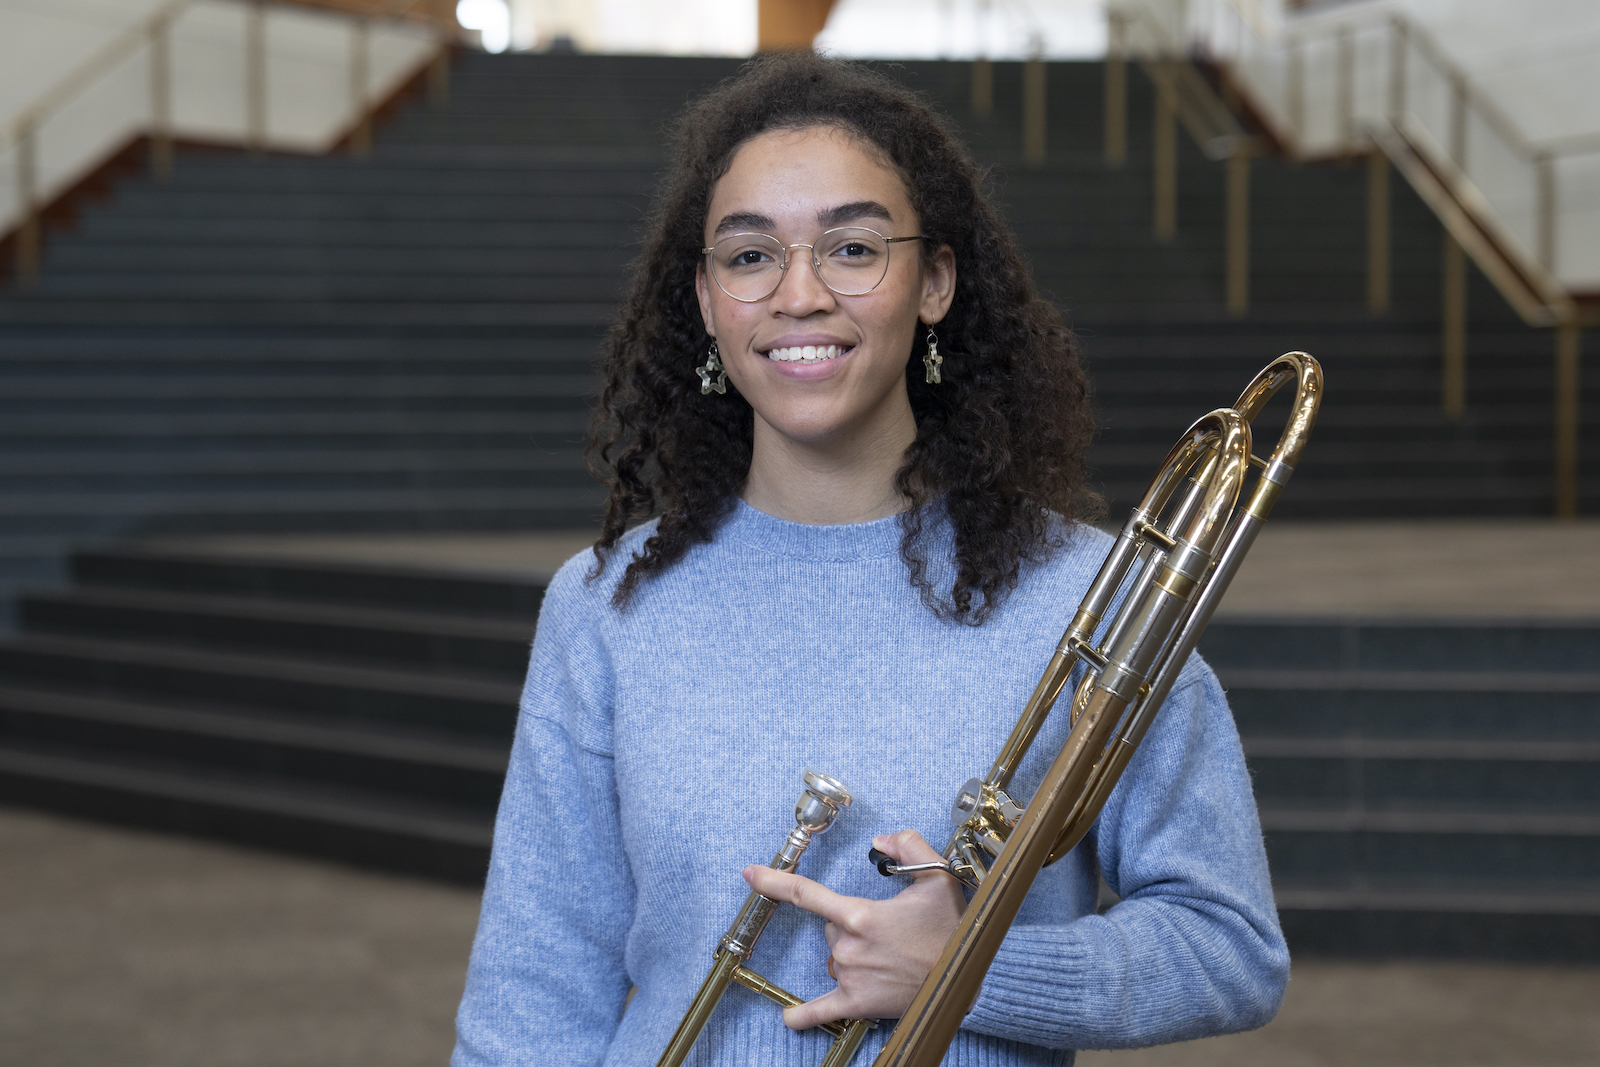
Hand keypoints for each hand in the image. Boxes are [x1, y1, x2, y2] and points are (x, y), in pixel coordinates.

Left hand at [742, 828, 965, 1029]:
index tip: (750, 874)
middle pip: (830, 927)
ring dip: (851, 955)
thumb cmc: (951, 929)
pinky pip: (820, 1010)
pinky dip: (803, 1016)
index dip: (773, 881)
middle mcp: (848, 946)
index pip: (806, 893)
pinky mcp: (856, 1003)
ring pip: (834, 957)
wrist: (964, 978)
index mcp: (860, 914)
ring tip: (887, 957)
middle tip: (888, 930)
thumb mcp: (938, 876)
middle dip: (852, 924)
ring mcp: (849, 977)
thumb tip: (881, 841)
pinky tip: (790, 1018)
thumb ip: (909, 846)